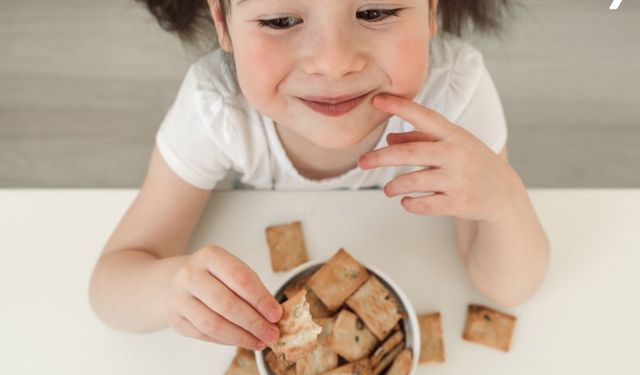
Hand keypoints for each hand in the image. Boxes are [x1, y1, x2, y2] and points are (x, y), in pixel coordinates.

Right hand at [165, 245, 281, 349]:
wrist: (177, 281)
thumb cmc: (214, 276)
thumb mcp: (233, 271)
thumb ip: (252, 289)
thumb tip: (273, 316)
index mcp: (209, 256)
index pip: (240, 279)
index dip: (261, 299)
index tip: (277, 314)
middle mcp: (189, 275)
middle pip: (226, 303)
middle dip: (253, 322)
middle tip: (272, 334)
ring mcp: (179, 298)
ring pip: (213, 324)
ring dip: (241, 336)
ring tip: (260, 341)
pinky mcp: (175, 320)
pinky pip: (204, 335)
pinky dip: (227, 341)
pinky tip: (243, 341)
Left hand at [358, 94, 523, 222]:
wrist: (503, 194)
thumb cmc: (471, 163)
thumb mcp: (452, 144)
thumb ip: (422, 139)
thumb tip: (390, 138)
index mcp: (454, 135)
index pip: (424, 116)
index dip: (400, 107)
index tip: (377, 100)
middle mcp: (456, 154)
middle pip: (409, 153)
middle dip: (380, 158)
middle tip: (362, 162)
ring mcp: (458, 180)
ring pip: (412, 182)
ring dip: (393, 187)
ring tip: (388, 190)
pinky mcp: (459, 204)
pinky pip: (423, 205)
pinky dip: (409, 204)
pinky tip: (407, 201)